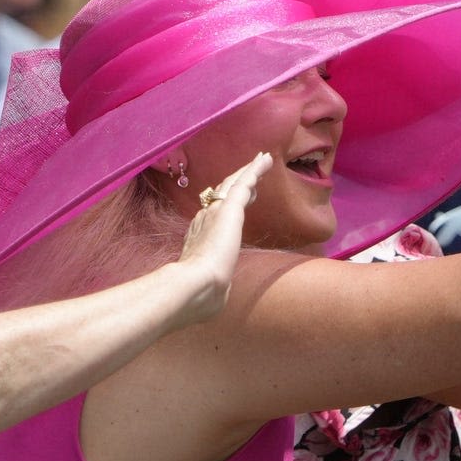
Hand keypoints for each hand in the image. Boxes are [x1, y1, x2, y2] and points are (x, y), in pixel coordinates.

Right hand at [166, 154, 268, 325]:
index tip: (235, 199)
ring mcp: (217, 212)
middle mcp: (205, 220)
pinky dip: (255, 169)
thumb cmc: (200, 296)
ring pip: (234, 184)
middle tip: (249, 171)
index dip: (225, 205)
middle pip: (223, 195)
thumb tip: (219, 300)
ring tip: (261, 159)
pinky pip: (245, 181)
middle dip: (236, 181)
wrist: (195, 289)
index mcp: (199, 238)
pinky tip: (266, 160)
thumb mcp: (210, 290)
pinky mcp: (230, 208)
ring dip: (247, 171)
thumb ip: (215, 289)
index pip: (214, 216)